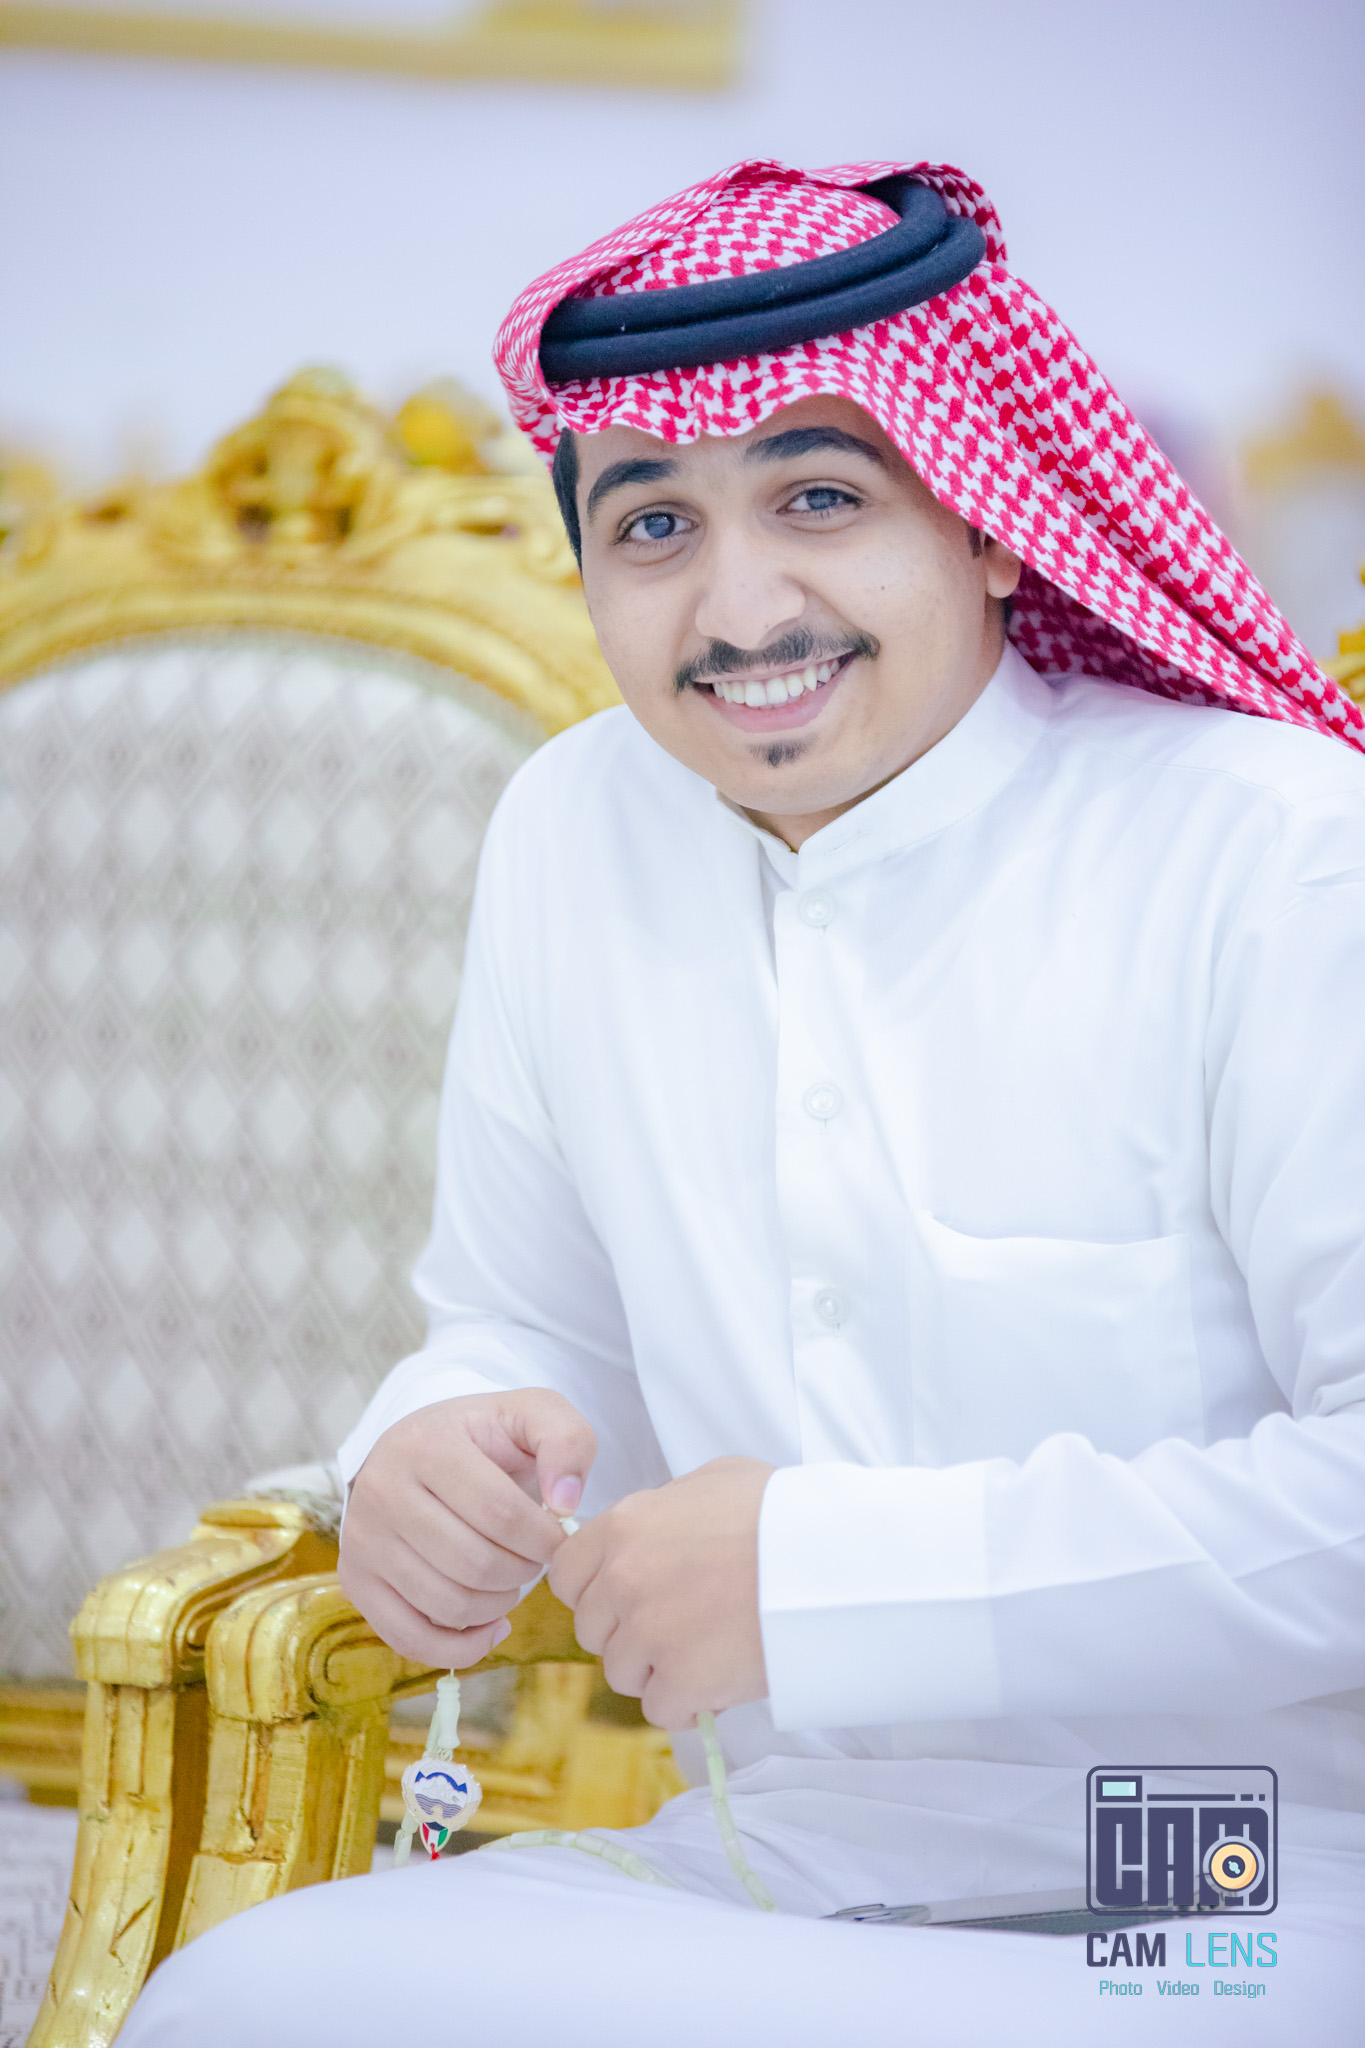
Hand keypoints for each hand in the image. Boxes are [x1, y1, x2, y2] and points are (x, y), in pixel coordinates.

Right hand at [339, 1390, 594, 1667]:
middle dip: (523, 1572)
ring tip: (512, 1580)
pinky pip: (409, 1639)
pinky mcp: (355, 1580)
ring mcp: (362, 1540)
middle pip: (475, 1565)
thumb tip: (565, 1502)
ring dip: (498, 1605)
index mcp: (426, 1446)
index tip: (559, 1538)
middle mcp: (381, 1491)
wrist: (421, 1446)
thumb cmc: (486, 1437)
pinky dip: (460, 1647)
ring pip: (448, 1605)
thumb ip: (566, 1443)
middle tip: (534, 1559)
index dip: (545, 1539)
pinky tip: (491, 1625)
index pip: (501, 1514)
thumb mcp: (534, 1415)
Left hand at [548, 1456, 772, 1728]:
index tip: (625, 1595)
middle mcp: (623, 1581)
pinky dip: (687, 1703)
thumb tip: (653, 1527)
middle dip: (626, 1631)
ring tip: (705, 1648)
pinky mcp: (681, 1682)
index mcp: (623, 1527)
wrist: (830, 1562)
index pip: (565, 1574)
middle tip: (676, 1623)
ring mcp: (648, 1635)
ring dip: (657, 1668)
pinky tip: (718, 1680)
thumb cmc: (780, 1513)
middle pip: (592, 1629)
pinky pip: (661, 1708)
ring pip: (622, 1672)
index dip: (594, 1589)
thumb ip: (663, 1507)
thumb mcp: (712, 1480)